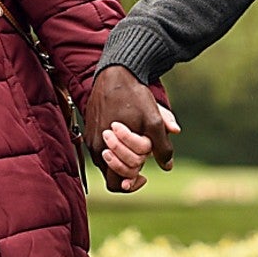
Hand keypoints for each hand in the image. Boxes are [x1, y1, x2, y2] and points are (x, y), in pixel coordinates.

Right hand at [84, 65, 180, 193]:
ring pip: (108, 159)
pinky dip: (117, 144)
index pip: (116, 183)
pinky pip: (103, 145)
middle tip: (144, 155)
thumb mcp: (153, 121)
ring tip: (137, 138)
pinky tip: (128, 130)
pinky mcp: (90, 127)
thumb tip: (167, 166)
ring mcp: (91, 137)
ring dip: (124, 155)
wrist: (115, 72)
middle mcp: (95, 147)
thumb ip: (161, 147)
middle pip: (113, 173)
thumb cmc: (134, 96)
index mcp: (107, 150)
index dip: (132, 184)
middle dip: (130, 167)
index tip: (144, 176)